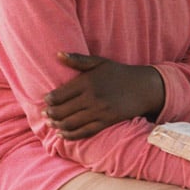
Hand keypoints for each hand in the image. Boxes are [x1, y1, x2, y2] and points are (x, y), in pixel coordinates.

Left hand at [43, 52, 164, 138]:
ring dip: (57, 125)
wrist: (143, 87)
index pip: (58, 95)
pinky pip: (83, 132)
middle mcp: (91, 97)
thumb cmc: (119, 73)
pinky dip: (70, 135)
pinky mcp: (106, 122)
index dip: (48, 101)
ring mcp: (99, 111)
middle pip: (61, 111)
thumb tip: (57, 54)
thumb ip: (77, 59)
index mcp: (87, 81)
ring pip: (70, 123)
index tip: (45, 101)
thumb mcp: (99, 62)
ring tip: (52, 123)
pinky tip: (63, 134)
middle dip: (50, 114)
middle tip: (45, 114)